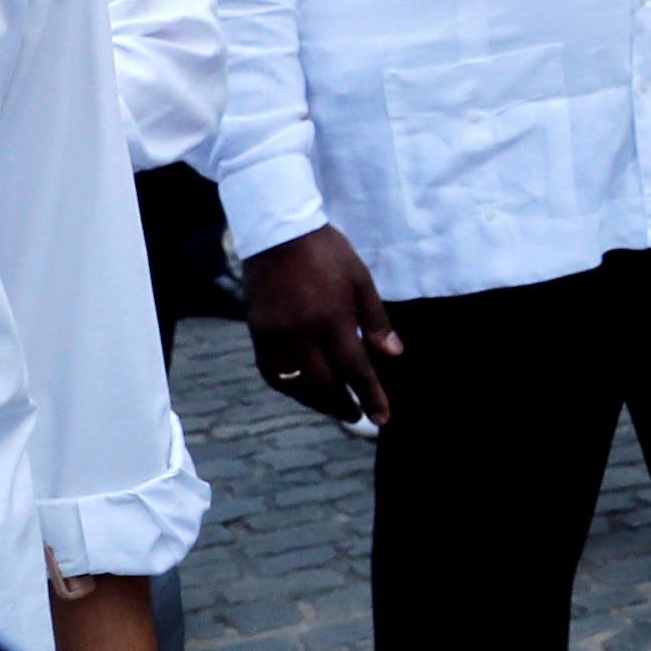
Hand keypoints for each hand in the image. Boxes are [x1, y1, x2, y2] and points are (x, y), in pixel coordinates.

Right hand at [244, 225, 399, 426]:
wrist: (279, 232)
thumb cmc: (327, 254)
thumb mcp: (361, 281)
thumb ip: (376, 321)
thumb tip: (393, 354)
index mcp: (333, 320)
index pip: (355, 370)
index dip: (371, 396)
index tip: (382, 418)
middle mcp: (302, 334)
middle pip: (324, 384)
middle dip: (343, 405)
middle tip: (357, 416)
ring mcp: (276, 336)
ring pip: (296, 383)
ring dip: (316, 401)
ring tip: (334, 407)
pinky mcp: (257, 333)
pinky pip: (271, 371)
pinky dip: (288, 386)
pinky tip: (302, 389)